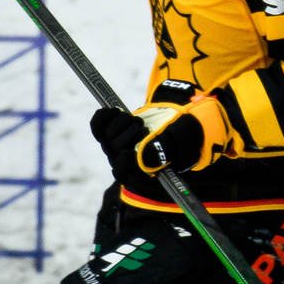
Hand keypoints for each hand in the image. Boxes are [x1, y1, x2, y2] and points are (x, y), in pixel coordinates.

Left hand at [89, 79, 230, 186]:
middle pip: (114, 152)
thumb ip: (165, 148)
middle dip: (128, 135)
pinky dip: (102, 117)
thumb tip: (143, 157)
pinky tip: (112, 110)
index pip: (123, 173)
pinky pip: (98, 126)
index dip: (123, 163)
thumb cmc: (185, 132)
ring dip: (120, 124)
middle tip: (143, 126)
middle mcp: (128, 163)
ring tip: (138, 120)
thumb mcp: (181, 138)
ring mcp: (119, 148)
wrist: (179, 117)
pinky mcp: (113, 132)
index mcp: (144, 171)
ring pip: (106, 138)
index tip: (129, 152)